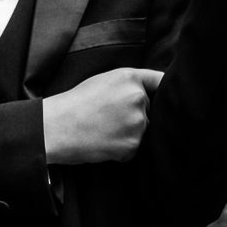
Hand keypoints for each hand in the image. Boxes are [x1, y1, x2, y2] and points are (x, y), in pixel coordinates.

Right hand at [41, 67, 162, 164]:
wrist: (58, 127)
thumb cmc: (76, 103)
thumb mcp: (102, 81)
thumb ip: (128, 84)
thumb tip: (149, 96)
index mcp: (130, 78)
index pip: (160, 80)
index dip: (164, 88)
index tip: (168, 94)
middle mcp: (138, 98)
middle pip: (149, 110)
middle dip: (136, 115)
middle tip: (109, 117)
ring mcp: (137, 123)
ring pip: (142, 130)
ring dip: (129, 133)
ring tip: (104, 129)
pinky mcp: (133, 145)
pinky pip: (133, 148)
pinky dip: (121, 149)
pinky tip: (103, 141)